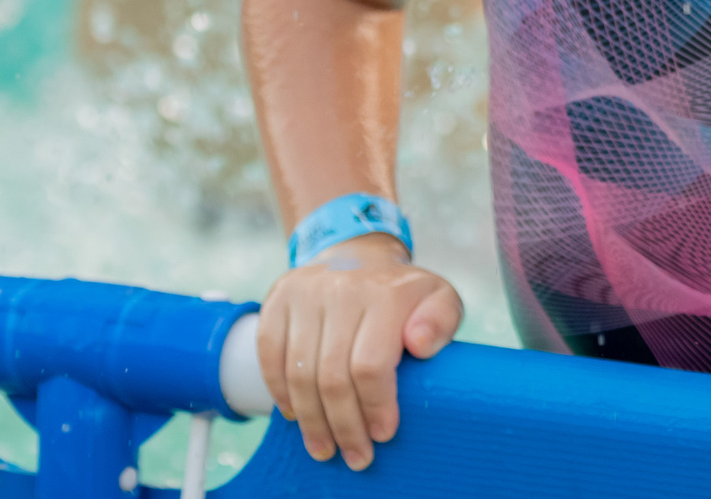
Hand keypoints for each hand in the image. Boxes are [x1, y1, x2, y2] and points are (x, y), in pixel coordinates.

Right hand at [256, 233, 461, 471]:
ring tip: (324, 447)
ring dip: (310, 420)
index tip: (382, 434)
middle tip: (354, 455)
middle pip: (332, 376)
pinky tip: (293, 415)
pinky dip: (278, 391)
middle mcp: (342, 289)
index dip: (375, 407)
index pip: (371, 365)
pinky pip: (269, 354)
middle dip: (343, 426)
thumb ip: (441, 322)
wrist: (360, 254)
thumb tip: (419, 345)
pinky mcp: (278, 298)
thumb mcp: (439, 300)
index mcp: (386, 294)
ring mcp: (305, 292)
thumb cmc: (403, 294)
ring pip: (298, 372)